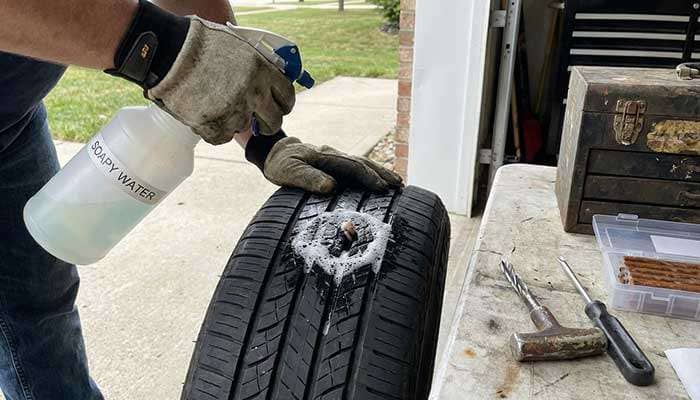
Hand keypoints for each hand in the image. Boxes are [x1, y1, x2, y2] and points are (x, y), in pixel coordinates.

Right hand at [146, 17, 294, 143]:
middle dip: (267, 123)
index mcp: (263, 71)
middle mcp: (254, 93)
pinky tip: (203, 114)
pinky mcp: (214, 126)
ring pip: (242, 127)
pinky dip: (213, 130)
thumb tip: (267, 82)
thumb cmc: (200, 43)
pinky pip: (221, 137)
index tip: (279, 108)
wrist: (168, 51)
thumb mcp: (238, 46)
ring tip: (214, 104)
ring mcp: (235, 112)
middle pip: (273, 121)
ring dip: (233, 121)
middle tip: (257, 121)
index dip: (283, 104)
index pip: (287, 96)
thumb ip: (257, 66)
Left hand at [262, 137, 402, 193]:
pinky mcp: (336, 164)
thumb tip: (331, 187)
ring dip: (381, 172)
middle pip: (363, 163)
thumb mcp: (288, 172)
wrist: (275, 151)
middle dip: (382, 174)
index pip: (352, 166)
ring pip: (363, 164)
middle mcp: (335, 156)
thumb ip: (308, 178)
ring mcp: (337, 159)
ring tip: (397, 183)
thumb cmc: (281, 164)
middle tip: (398, 186)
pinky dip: (372, 173)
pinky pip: (357, 167)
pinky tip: (381, 181)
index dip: (368, 177)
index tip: (382, 188)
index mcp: (326, 157)